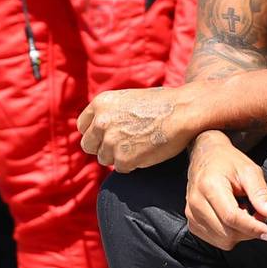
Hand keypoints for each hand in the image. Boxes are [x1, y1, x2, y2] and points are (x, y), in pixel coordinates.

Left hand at [78, 85, 202, 171]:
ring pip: (104, 158)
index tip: (106, 136)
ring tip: (140, 146)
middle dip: (103, 147)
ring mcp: (111, 141)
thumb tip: (102, 129)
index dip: (95, 133)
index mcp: (100, 104)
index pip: (83, 126)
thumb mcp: (128, 99)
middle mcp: (100, 122)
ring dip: (119, 156)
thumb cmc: (163, 103)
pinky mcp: (123, 159)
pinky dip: (133, 164)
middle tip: (123, 145)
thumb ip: (111, 113)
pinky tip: (147, 152)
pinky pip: (121, 168)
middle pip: (89, 145)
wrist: (183, 110)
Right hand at [182, 131, 266, 247]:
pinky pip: (217, 240)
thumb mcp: (249, 170)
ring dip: (241, 233)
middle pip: (228, 232)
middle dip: (250, 229)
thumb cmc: (228, 162)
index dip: (253, 228)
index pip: (232, 217)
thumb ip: (261, 193)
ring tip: (245, 211)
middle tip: (260, 212)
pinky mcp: (192, 223)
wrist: (205, 157)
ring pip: (223, 240)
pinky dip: (230, 234)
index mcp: (209, 186)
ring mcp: (191, 215)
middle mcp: (196, 203)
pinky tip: (233, 218)